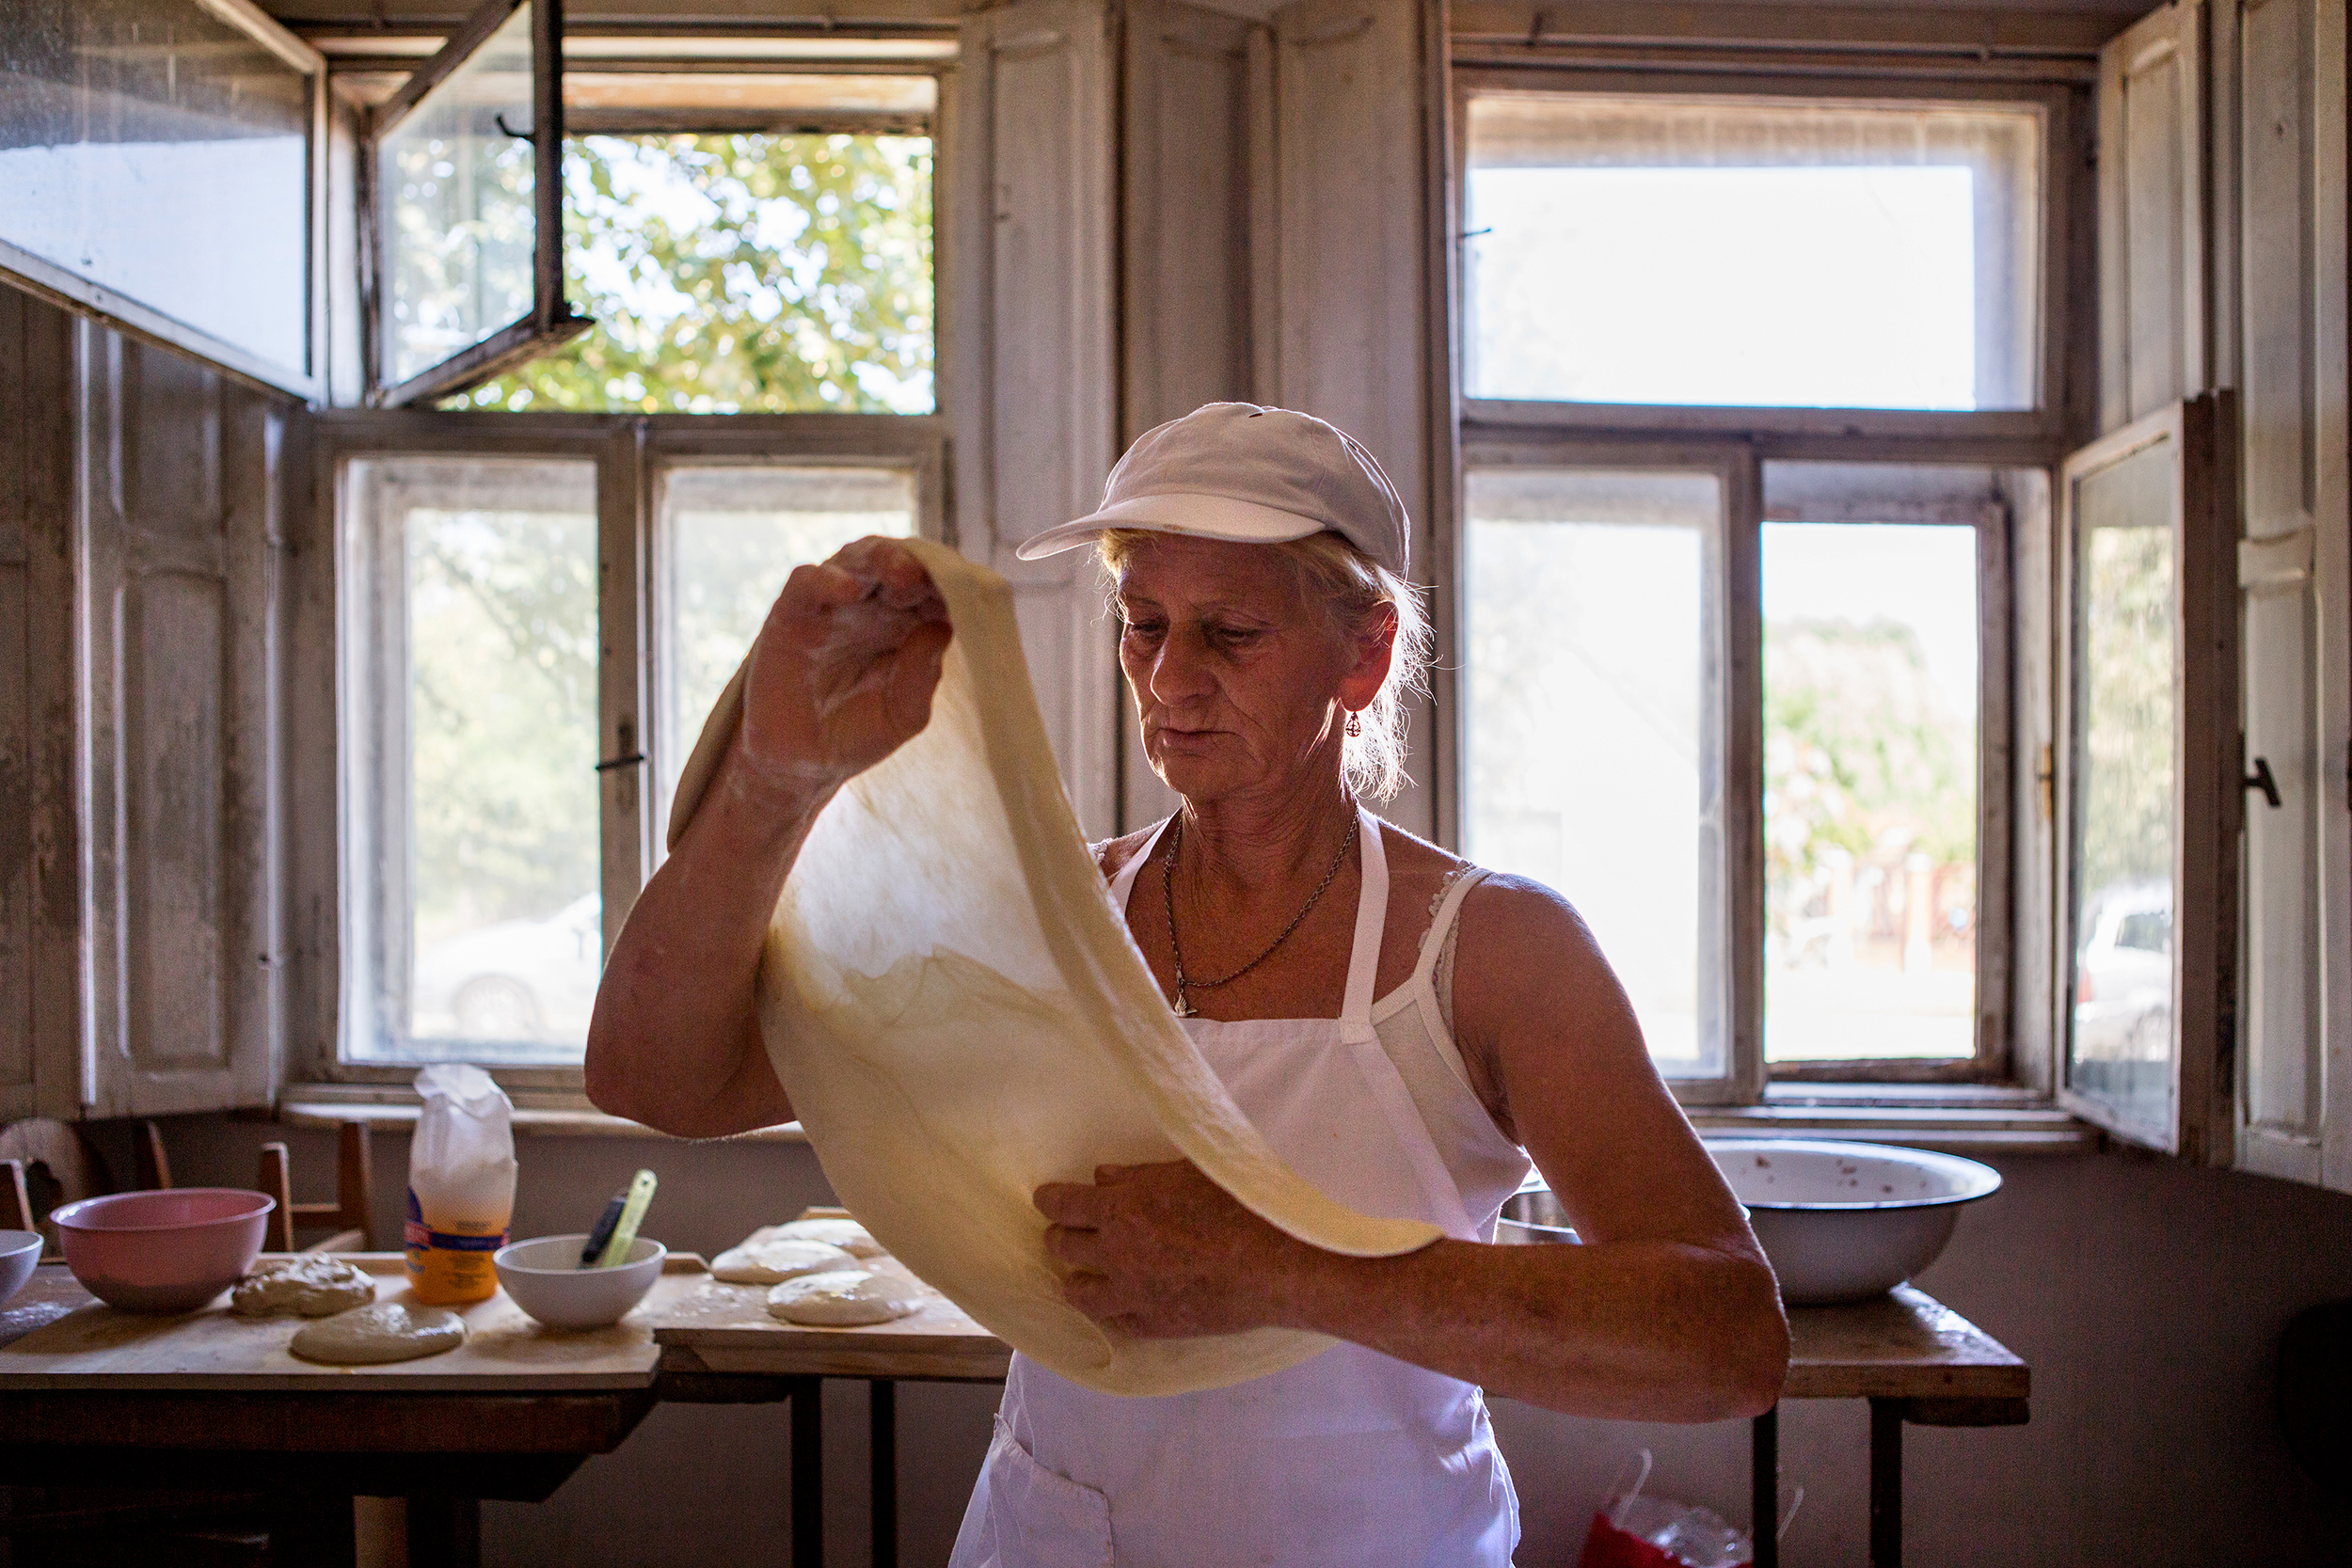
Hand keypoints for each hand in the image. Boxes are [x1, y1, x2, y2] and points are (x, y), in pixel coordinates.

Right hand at [738, 537, 951, 797]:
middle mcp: (872, 606)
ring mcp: (832, 605)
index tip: (973, 591)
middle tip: (939, 575)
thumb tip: (943, 628)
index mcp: (906, 624)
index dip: (952, 583)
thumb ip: (922, 676)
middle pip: (899, 563)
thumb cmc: (856, 735)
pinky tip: (850, 589)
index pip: (933, 587)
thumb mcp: (903, 713)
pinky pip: (807, 581)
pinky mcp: (791, 613)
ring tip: (902, 573)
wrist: (800, 764)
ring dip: (881, 559)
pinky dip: (828, 579)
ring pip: (857, 560)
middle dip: (921, 563)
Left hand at [1034, 1161, 1311, 1338]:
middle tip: (1063, 1231)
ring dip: (1074, 1277)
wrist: (1276, 1263)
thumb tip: (1101, 1177)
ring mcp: (1132, 1294)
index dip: (1049, 1199)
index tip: (1045, 1197)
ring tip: (1078, 1274)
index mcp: (1121, 1209)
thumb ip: (1138, 1176)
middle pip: (1063, 1246)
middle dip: (1059, 1235)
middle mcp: (1116, 1254)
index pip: (1062, 1204)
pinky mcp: (1154, 1325)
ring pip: (1079, 1292)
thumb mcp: (1186, 1172)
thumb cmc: (1238, 1205)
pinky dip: (1108, 1309)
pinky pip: (1114, 1321)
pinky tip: (1113, 1302)